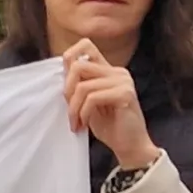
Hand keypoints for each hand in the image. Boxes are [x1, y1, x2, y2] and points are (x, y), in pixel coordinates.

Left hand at [62, 40, 159, 170]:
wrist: (130, 146)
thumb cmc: (109, 126)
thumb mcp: (88, 102)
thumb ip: (79, 85)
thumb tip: (61, 71)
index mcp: (108, 70)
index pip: (86, 45)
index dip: (69, 58)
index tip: (66, 86)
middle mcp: (117, 72)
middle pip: (79, 66)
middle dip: (67, 91)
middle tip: (69, 112)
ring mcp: (123, 81)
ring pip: (83, 86)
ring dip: (74, 108)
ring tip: (76, 123)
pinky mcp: (125, 94)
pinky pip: (93, 98)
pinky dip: (83, 113)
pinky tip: (84, 124)